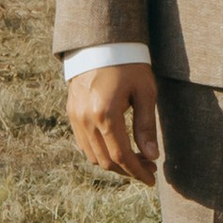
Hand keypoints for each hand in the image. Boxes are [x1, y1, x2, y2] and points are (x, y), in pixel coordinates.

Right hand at [68, 62, 159, 187]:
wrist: (100, 43)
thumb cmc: (129, 65)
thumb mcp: (145, 92)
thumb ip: (146, 126)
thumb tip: (151, 156)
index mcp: (106, 113)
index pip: (122, 156)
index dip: (138, 172)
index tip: (151, 179)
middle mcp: (86, 119)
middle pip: (106, 161)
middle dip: (128, 170)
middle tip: (148, 167)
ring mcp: (75, 117)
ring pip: (93, 156)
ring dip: (114, 163)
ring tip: (135, 158)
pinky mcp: (71, 113)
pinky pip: (84, 144)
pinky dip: (100, 152)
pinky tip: (116, 147)